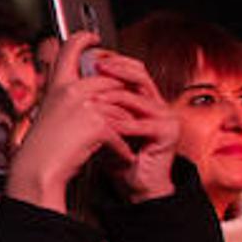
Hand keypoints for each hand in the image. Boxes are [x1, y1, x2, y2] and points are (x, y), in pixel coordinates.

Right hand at [8, 31, 130, 212]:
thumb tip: (94, 95)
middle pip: (109, 79)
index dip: (84, 38)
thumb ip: (69, 99)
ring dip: (126, 125)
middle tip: (129, 108)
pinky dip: (122, 146)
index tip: (94, 38)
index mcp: (57, 85)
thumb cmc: (41, 149)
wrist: (37, 170)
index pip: (69, 48)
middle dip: (123, 95)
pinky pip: (120, 130)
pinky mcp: (96, 122)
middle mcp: (70, 90)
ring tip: (125, 139)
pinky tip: (121, 154)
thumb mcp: (50, 114)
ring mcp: (84, 104)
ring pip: (120, 105)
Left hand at [83, 54, 178, 202]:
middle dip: (116, 69)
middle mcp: (158, 103)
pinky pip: (143, 124)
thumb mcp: (104, 125)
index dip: (114, 62)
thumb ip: (97, 106)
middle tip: (97, 66)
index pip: (132, 70)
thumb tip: (74, 84)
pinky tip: (106, 124)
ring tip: (94, 98)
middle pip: (140, 75)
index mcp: (145, 98)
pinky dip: (123, 124)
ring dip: (113, 97)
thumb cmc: (119, 156)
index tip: (92, 57)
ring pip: (138, 98)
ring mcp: (166, 117)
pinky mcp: (168, 132)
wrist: (137, 184)